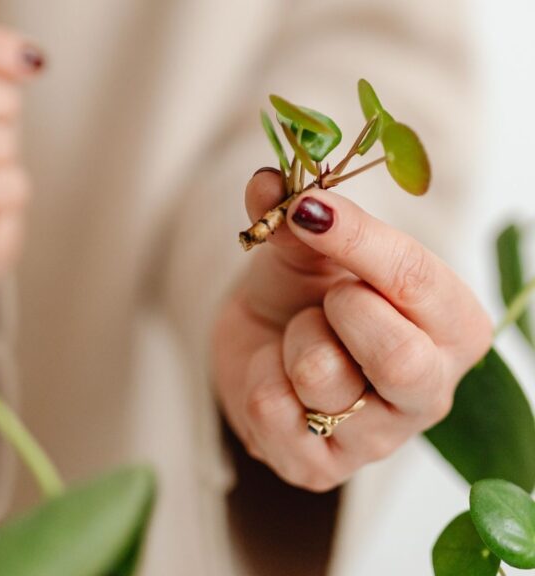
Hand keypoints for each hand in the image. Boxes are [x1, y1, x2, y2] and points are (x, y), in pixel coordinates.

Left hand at [212, 169, 491, 491]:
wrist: (260, 345)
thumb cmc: (303, 293)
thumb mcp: (305, 248)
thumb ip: (296, 218)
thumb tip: (267, 183)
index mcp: (452, 327)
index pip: (419, 283)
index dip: (359, 241)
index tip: (310, 208)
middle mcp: (429, 390)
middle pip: (400, 360)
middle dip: (342, 311)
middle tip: (324, 296)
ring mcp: (377, 439)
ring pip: (323, 379)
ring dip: (291, 341)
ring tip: (297, 338)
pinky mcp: (320, 469)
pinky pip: (274, 413)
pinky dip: (258, 379)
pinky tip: (275, 376)